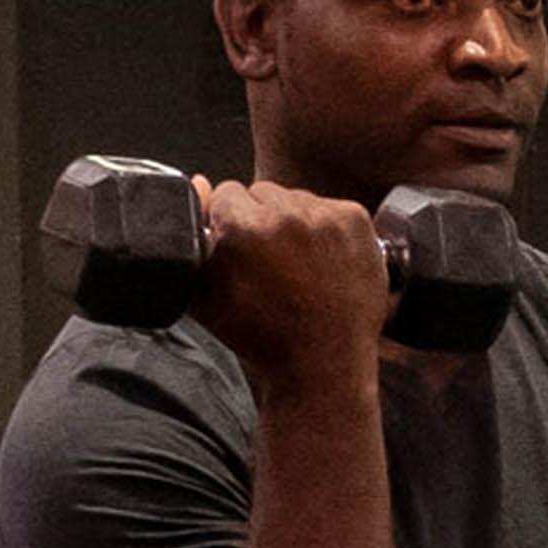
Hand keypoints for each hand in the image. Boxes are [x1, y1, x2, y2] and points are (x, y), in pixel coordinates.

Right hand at [194, 178, 392, 389]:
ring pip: (298, 199)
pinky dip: (328, 229)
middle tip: (269, 262)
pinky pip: (332, 208)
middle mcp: (286, 214)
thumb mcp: (203, 293)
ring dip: (294, 222)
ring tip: (297, 267)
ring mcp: (326, 217)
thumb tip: (199, 183)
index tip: (241, 248)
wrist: (321, 364)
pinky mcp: (356, 221)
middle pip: (263, 192)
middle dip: (261, 219)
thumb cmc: (261, 336)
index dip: (230, 222)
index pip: (227, 193)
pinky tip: (322, 263)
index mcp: (243, 226)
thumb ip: (190, 234)